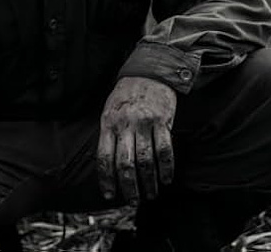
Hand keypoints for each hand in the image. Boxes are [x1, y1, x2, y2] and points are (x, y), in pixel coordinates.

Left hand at [97, 76, 176, 202]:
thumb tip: (107, 165)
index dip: (106, 180)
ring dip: (148, 182)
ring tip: (150, 194)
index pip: (104, 158)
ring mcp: (144, 123)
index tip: (109, 195)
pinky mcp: (163, 121)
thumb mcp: (108, 110)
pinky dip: (166, 168)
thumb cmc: (126, 94)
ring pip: (145, 160)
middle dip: (128, 187)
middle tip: (132, 201)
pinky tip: (166, 179)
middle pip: (125, 164)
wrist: (148, 71)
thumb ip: (108, 134)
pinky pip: (165, 150)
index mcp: (108, 123)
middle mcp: (125, 125)